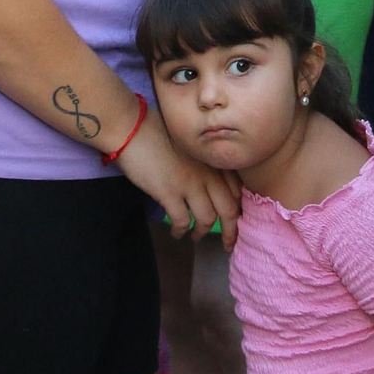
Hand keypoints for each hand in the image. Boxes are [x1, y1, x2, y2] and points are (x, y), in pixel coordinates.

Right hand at [114, 108, 242, 249]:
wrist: (134, 129)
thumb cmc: (158, 133)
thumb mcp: (191, 146)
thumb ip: (204, 164)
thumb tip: (209, 185)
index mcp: (213, 162)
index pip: (238, 192)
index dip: (239, 211)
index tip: (235, 222)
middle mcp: (207, 174)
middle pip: (230, 210)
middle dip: (231, 232)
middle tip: (228, 244)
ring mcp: (189, 184)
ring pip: (208, 219)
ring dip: (203, 232)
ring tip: (196, 236)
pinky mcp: (169, 193)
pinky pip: (183, 221)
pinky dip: (181, 231)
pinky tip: (176, 233)